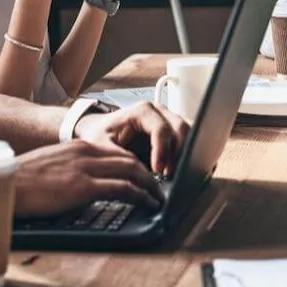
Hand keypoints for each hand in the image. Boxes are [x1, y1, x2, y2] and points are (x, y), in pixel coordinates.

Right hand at [13, 140, 164, 216]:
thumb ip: (69, 168)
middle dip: (148, 173)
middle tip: (157, 186)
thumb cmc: (21, 180)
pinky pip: (123, 188)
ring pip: (132, 170)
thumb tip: (78, 182)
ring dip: (150, 185)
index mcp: (77, 145)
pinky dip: (141, 196)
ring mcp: (86, 168)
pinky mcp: (84, 186)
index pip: (116, 151)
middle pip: (129, 158)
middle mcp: (85, 151)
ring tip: (158, 197)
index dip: (133, 164)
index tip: (142, 176)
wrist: (4, 184)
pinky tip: (148, 204)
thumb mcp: (50, 166)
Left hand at [74, 101, 189, 178]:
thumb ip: (120, 158)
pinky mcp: (172, 130)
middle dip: (177, 154)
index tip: (158, 170)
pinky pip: (187, 138)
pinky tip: (176, 168)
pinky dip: (186, 153)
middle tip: (167, 176)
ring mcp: (168, 119)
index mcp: (142, 111)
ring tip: (170, 174)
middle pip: (181, 129)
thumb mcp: (103, 146)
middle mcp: (158, 112)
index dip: (162, 151)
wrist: (98, 131)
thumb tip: (139, 174)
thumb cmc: (100, 135)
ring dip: (183, 153)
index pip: (161, 129)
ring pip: (188, 132)